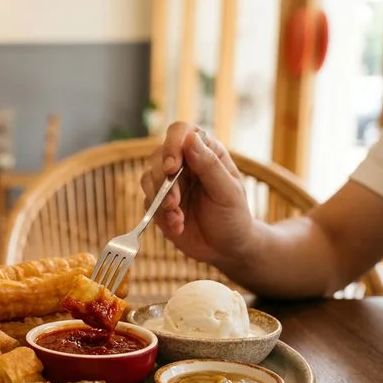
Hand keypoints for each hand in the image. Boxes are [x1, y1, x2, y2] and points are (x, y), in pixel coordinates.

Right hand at [140, 122, 255, 264]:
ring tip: (178, 218)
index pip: (181, 132)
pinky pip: (148, 202)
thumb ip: (209, 165)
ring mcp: (170, 184)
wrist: (226, 249)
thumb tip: (190, 139)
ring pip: (148, 178)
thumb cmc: (234, 217)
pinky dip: (161, 216)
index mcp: (206, 152)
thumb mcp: (227, 192)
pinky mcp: (159, 204)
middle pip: (159, 156)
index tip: (172, 167)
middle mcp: (185, 164)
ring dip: (160, 199)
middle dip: (163, 180)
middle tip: (174, 202)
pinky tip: (178, 226)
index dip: (172, 144)